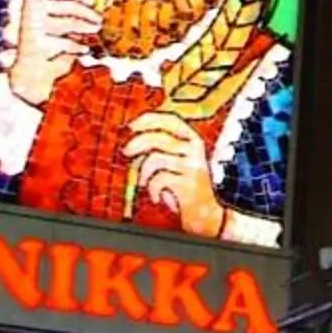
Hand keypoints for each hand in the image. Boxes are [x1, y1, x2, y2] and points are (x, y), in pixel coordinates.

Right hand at [7, 0, 103, 106]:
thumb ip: (75, 7)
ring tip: (95, 30)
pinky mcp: (39, 43)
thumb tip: (105, 0)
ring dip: (87, 28)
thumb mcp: (59, 18)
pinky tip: (84, 50)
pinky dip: (78, 47)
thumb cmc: (50, 38)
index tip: (94, 2)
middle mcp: (32, 6)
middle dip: (90, 14)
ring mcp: (34, 25)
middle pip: (71, 6)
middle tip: (100, 21)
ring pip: (71, 23)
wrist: (30, 68)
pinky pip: (67, 43)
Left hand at [123, 112, 225, 236]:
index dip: (150, 119)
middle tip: (126, 152)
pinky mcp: (189, 182)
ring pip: (155, 158)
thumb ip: (161, 149)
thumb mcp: (177, 162)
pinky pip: (158, 179)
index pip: (171, 120)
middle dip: (137, 143)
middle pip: (159, 137)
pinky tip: (156, 196)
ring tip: (145, 182)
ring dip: (143, 172)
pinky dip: (152, 189)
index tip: (131, 125)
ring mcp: (193, 165)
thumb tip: (132, 142)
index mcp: (193, 140)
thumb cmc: (185, 187)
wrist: (205, 213)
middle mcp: (195, 149)